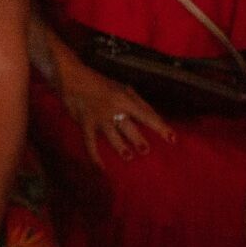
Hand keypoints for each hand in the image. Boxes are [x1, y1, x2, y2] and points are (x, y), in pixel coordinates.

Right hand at [53, 52, 172, 165]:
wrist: (72, 78)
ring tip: (128, 156)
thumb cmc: (101, 84)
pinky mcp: (85, 124)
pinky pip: (90, 143)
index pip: (147, 115)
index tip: (172, 139)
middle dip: (137, 139)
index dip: (160, 127)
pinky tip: (101, 168)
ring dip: (120, 147)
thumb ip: (140, 104)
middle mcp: (113, 109)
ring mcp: (98, 118)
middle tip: (145, 150)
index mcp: (125, 99)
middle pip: (128, 128)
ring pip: (112, 136)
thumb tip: (157, 119)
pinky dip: (95, 156)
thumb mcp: (123, 89)